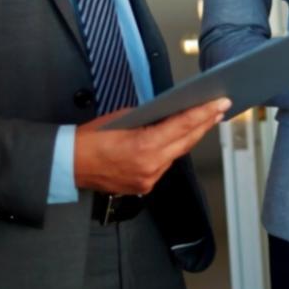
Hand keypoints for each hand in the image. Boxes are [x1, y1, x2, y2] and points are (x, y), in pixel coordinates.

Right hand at [72, 98, 229, 195]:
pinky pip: (164, 164)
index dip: (204, 113)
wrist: (68, 165)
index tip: (220, 102)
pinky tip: (179, 138)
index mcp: (144, 147)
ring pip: (176, 154)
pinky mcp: (144, 186)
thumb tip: (170, 113)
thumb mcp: (121, 118)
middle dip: (204, 124)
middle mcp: (151, 166)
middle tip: (220, 107)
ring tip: (204, 120)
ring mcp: (149, 179)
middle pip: (186, 141)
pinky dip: (171, 150)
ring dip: (189, 137)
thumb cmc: (90, 138)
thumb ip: (149, 117)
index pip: (182, 126)